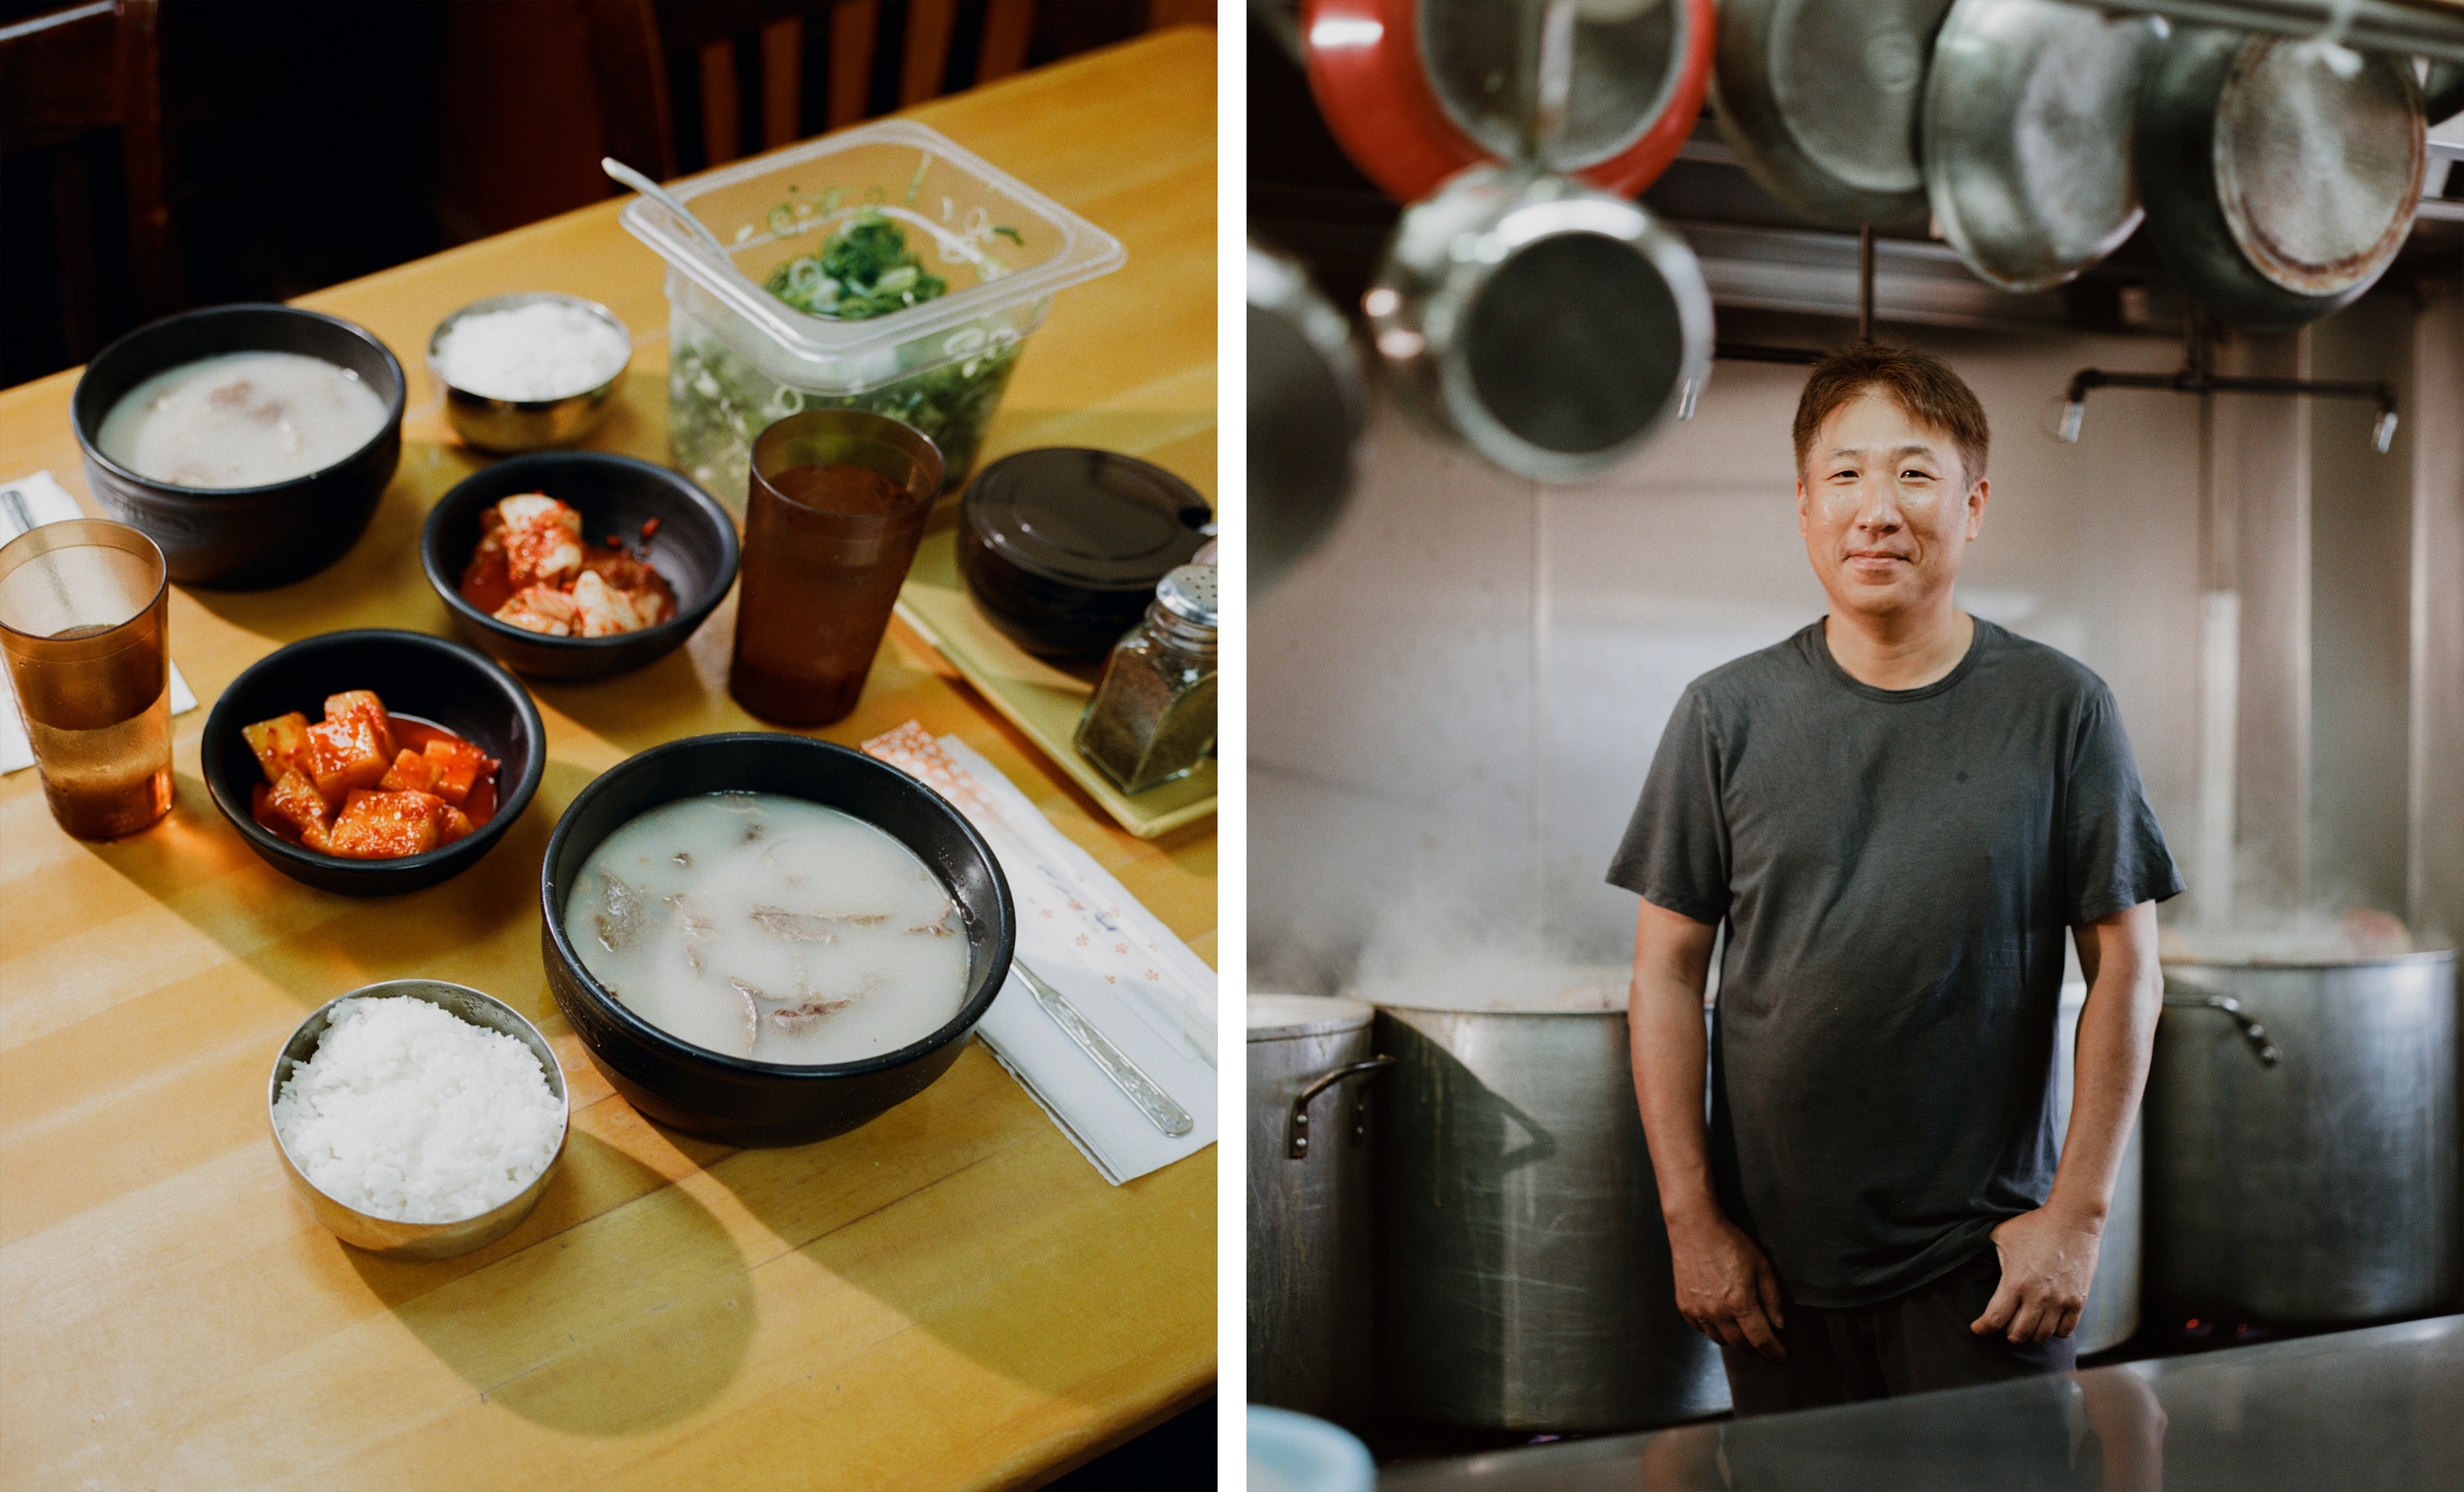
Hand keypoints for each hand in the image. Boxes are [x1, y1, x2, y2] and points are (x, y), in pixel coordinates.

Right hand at [1667, 1210, 1787, 1360]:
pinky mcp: (1684, 1306)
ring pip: (1720, 1340)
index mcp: (1740, 1303)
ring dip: (1734, 1339)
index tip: (1781, 1357)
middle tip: (1762, 1339)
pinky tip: (1720, 1316)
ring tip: (1741, 1327)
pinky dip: (1714, 1328)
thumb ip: (1772, 1298)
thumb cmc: (1730, 1244)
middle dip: (1755, 1346)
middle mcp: (1717, 1313)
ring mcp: (1698, 1311)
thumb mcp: (1761, 1266)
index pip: (1761, 1340)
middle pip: (1740, 1345)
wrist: (1695, 1229)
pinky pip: (1702, 1329)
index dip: (1774, 1352)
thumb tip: (1778, 1324)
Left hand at [1972, 1206, 2101, 1344]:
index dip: (1983, 1329)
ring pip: (2041, 1336)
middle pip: (2018, 1335)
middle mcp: (2037, 1296)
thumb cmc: (2034, 1225)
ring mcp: (2060, 1301)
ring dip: (2031, 1334)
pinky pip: (2065, 1331)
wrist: (2073, 1220)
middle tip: (2005, 1326)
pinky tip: (2048, 1322)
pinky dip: (2054, 1332)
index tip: (1978, 1329)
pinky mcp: (2078, 1301)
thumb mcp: (2002, 1235)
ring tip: (2026, 1325)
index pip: (1995, 1319)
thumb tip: (1974, 1254)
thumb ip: (1989, 1253)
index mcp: (2014, 1282)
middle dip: (2007, 1334)